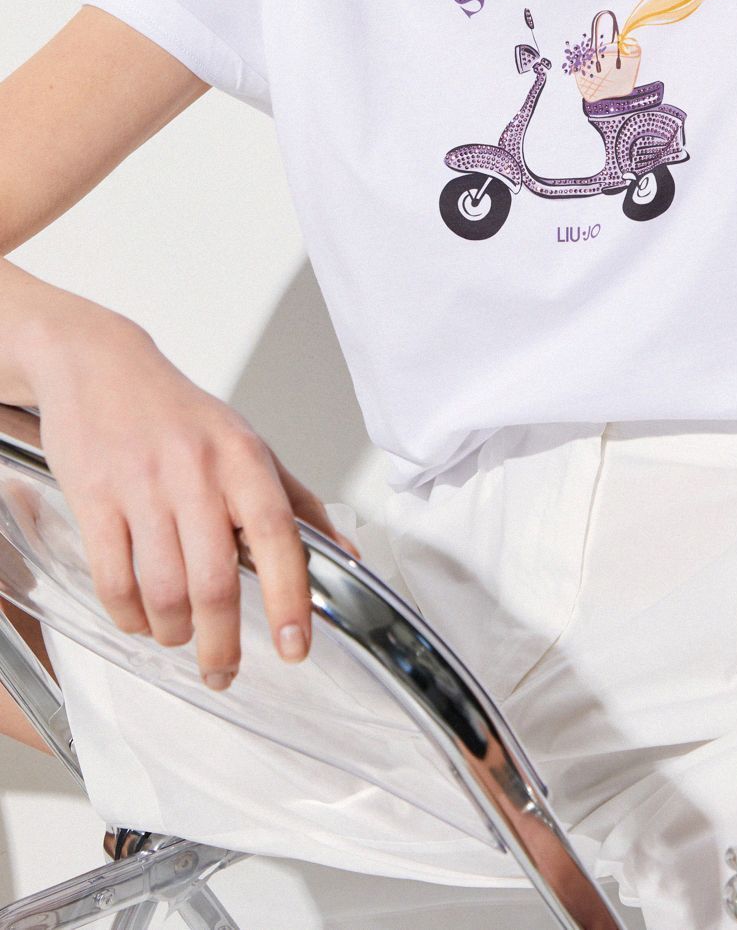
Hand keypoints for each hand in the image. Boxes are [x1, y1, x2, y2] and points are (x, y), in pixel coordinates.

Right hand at [27, 300, 357, 689]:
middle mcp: (195, 472)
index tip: (295, 645)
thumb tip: (343, 554)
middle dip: (221, 643)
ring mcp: (142, 488)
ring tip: (181, 636)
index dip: (289, 598)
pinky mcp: (94, 501)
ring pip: (162, 591)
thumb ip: (297, 503)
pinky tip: (142, 617)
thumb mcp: (247, 445)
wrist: (101, 366)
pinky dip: (130, 617)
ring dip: (174, 633)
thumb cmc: (179, 414)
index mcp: (242, 458)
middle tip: (224, 670)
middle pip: (213, 582)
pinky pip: (113, 583)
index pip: (277, 534)